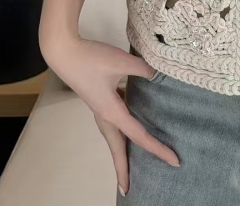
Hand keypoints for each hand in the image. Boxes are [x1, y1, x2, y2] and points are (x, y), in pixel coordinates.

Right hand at [41, 35, 179, 194]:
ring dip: (122, 150)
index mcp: (112, 112)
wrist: (64, 51)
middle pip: (118, 147)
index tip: (174, 161)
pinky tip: (133, 118)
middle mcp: (105, 115)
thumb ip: (144, 69)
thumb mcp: (123, 62)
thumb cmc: (91, 59)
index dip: (158, 149)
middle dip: (123, 168)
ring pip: (114, 135)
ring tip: (130, 162)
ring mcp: (100, 107)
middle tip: (129, 189)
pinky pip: (114, 120)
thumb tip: (158, 74)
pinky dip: (122, 128)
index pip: (139, 136)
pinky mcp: (98, 98)